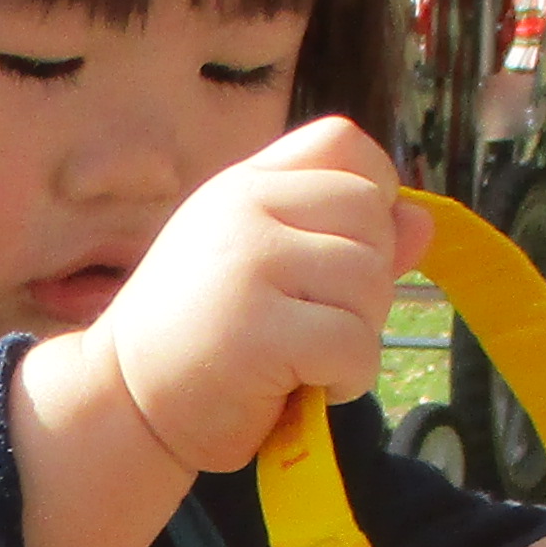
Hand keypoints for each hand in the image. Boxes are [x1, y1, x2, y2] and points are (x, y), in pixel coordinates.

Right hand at [5, 115, 411, 546]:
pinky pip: (355, 344)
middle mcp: (245, 210)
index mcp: (246, 187)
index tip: (342, 255)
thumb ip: (339, 239)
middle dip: (368, 281)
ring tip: (307, 360)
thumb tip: (424, 219)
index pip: (344, 145)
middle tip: (318, 324)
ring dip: (358, 336)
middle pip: (372, 215)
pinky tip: (304, 388)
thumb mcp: (264, 269)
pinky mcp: (257, 329)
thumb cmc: (199, 339)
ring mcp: (249, 264)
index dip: (373, 196)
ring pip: (371, 281)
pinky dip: (347, 380)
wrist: (121, 402)